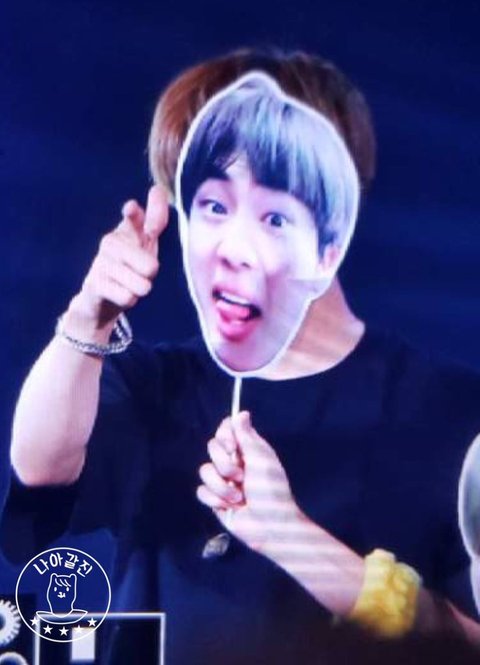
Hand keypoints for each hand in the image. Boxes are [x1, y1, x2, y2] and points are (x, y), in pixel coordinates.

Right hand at [64, 185, 168, 336]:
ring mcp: (100, 262)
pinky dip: (128, 300)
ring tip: (128, 284)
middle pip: (151, 267)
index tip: (131, 208)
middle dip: (150, 276)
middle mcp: (111, 242)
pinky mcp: (93, 284)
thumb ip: (155, 220)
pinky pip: (128, 297)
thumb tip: (157, 189)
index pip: (135, 218)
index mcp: (126, 230)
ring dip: (140, 289)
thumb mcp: (145, 244)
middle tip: (139, 273)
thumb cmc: (129, 267)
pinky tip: (118, 294)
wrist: (99, 300)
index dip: (136, 215)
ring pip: (142, 285)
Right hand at [197, 411, 301, 554]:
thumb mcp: (262, 460)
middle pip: (212, 447)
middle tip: (241, 477)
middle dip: (224, 465)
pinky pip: (201, 491)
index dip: (224, 435)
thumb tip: (241, 412)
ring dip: (222, 487)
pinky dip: (215, 499)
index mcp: (247, 450)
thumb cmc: (272, 492)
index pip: (226, 429)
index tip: (231, 446)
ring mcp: (223, 481)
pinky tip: (229, 507)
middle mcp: (233, 462)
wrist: (270, 526)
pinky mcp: (215, 499)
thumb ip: (247, 437)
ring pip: (204, 471)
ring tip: (239, 498)